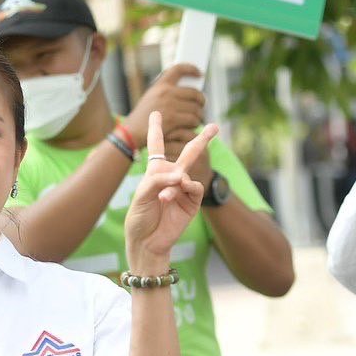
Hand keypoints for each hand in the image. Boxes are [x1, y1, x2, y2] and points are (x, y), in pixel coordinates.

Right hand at [124, 65, 205, 148]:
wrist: (131, 134)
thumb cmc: (142, 119)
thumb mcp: (151, 99)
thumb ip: (167, 94)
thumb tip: (190, 94)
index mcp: (160, 85)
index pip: (179, 69)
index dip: (192, 69)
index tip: (200, 73)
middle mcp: (165, 92)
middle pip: (194, 93)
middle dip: (201, 100)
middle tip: (201, 105)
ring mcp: (169, 105)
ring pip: (196, 108)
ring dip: (198, 115)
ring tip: (195, 118)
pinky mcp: (173, 119)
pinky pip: (193, 120)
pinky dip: (194, 124)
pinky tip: (191, 126)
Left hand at [125, 113, 218, 270]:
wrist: (147, 242)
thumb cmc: (139, 218)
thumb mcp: (141, 195)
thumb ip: (157, 180)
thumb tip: (180, 175)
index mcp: (154, 173)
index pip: (157, 146)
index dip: (156, 129)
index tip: (156, 113)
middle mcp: (171, 177)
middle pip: (188, 153)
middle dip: (202, 139)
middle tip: (215, 126)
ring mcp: (183, 189)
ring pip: (189, 170)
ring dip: (176, 181)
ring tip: (163, 198)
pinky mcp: (192, 202)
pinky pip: (194, 187)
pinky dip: (185, 188)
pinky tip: (172, 196)